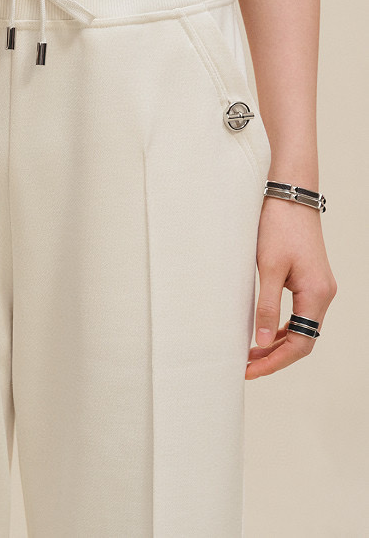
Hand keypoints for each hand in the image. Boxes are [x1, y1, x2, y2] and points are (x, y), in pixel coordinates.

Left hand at [246, 195, 336, 379]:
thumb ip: (266, 305)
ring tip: (248, 354)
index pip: (300, 343)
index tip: (249, 370)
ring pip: (300, 328)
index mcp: (317, 294)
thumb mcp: (268, 268)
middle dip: (274, 357)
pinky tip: (260, 332)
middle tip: (245, 367)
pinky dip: (279, 327)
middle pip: (302, 340)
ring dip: (275, 343)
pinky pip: (297, 314)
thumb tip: (260, 341)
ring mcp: (317, 287)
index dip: (275, 361)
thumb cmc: (279, 228)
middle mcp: (322, 294)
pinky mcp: (308, 280)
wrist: (290, 197)